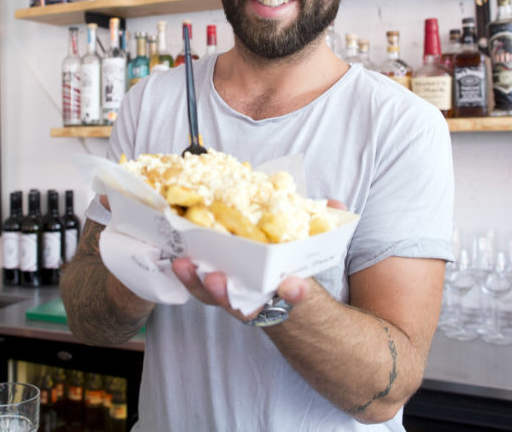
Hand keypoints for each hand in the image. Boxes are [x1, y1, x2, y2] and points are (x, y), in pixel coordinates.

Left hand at [169, 198, 346, 322]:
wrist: (281, 300)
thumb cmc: (295, 273)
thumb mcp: (314, 254)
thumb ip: (324, 232)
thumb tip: (336, 205)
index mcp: (290, 295)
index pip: (295, 297)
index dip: (295, 293)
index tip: (293, 286)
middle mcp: (262, 302)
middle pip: (243, 306)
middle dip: (229, 294)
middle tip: (217, 279)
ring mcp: (236, 299)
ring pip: (215, 298)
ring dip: (198, 283)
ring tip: (184, 264)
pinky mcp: (216, 288)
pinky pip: (200, 285)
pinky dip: (188, 274)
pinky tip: (175, 256)